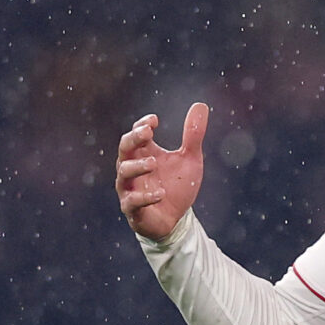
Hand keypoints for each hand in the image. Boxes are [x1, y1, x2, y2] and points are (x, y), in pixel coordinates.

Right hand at [115, 102, 208, 240]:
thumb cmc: (178, 186)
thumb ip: (193, 135)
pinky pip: (132, 202)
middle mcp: (133, 168)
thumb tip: (201, 105)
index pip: (136, 133)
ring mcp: (131, 188)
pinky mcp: (133, 209)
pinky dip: (145, 197)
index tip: (154, 120)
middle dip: (133, 139)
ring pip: (123, 172)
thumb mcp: (190, 158)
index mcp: (145, 153)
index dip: (142, 125)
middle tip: (148, 133)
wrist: (176, 219)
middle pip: (124, 148)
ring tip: (154, 162)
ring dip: (138, 166)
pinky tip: (160, 193)